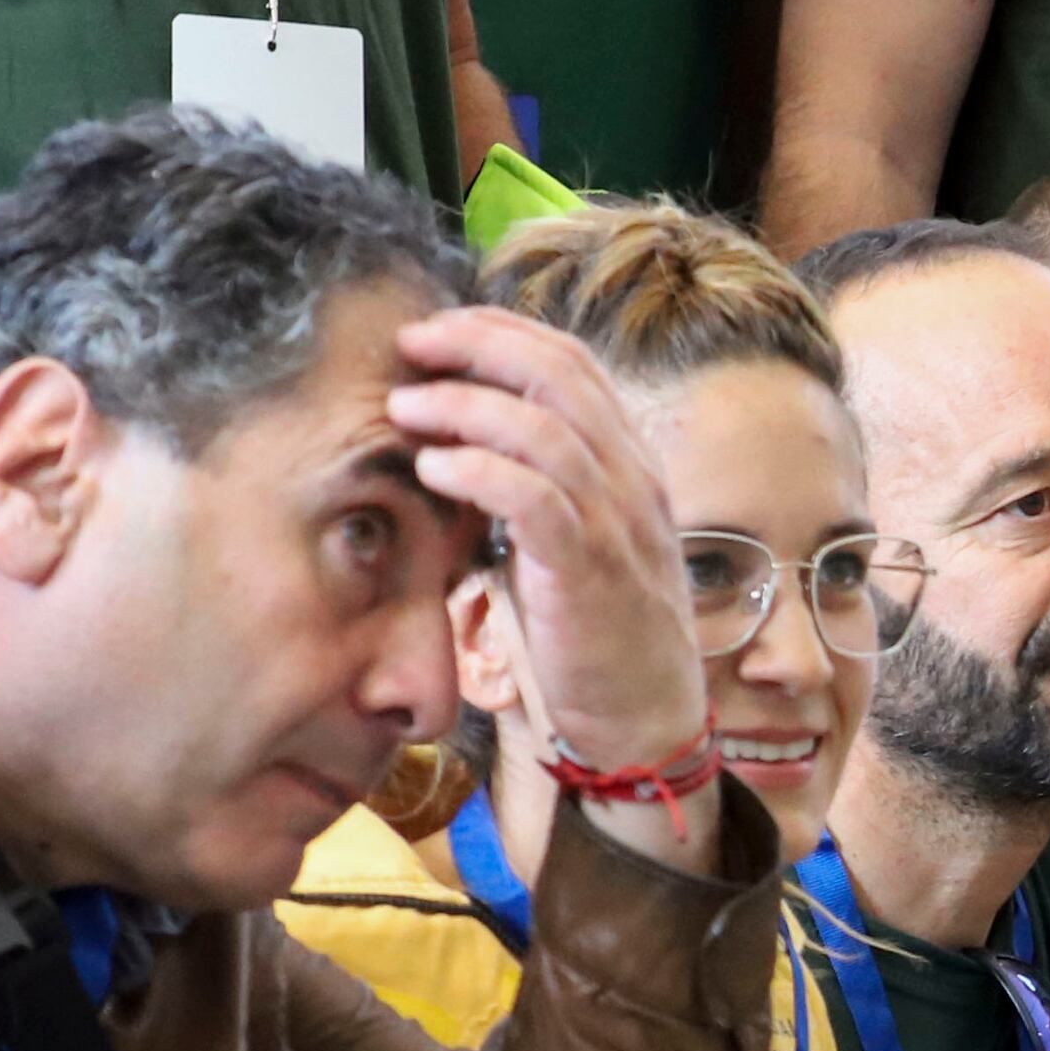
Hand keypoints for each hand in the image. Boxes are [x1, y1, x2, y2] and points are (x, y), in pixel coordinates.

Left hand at [383, 309, 708, 842]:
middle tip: (411, 346)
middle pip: (559, 376)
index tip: (438, 332)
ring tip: (406, 409)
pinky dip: (478, 472)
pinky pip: (536, 499)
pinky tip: (434, 469)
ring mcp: (617, 525)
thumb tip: (455, 439)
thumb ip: (532, 486)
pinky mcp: (591, 573)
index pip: (572, 363)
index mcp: (628, 464)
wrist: (643, 719)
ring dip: (465, 407)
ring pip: (546, 429)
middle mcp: (632, 481)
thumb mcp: (567, 541)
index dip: (502, 332)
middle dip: (477, 346)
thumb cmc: (592, 632)